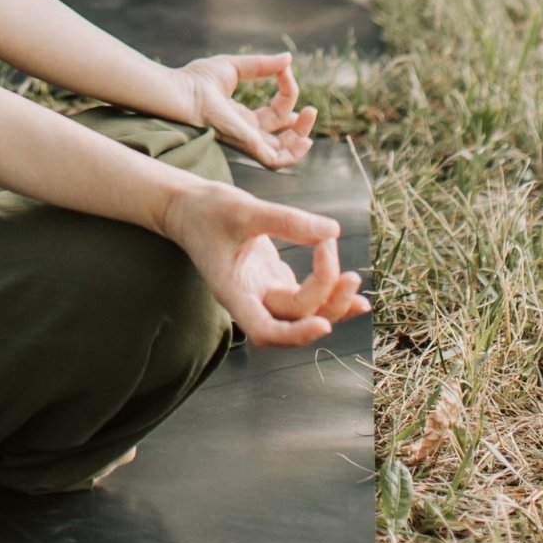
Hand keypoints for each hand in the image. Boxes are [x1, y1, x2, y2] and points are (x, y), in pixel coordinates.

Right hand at [162, 183, 369, 347]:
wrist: (187, 206)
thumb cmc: (206, 209)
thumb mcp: (244, 209)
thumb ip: (287, 221)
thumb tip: (332, 230)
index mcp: (233, 291)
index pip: (264, 331)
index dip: (295, 335)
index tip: (323, 324)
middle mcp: (250, 299)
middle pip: (294, 320)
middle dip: (326, 303)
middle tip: (347, 273)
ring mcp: (262, 291)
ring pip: (303, 313)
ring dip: (332, 302)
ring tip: (354, 280)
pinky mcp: (272, 280)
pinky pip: (306, 297)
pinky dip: (329, 293)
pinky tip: (350, 286)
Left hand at [177, 52, 315, 169]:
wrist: (181, 92)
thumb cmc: (197, 80)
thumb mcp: (236, 66)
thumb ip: (262, 65)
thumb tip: (288, 59)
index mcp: (240, 116)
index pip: (274, 113)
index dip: (286, 93)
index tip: (285, 70)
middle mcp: (245, 132)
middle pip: (280, 137)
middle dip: (299, 124)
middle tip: (310, 109)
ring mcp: (246, 141)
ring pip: (282, 151)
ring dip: (301, 138)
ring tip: (309, 116)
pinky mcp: (247, 146)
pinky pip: (275, 161)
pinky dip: (293, 155)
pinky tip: (305, 139)